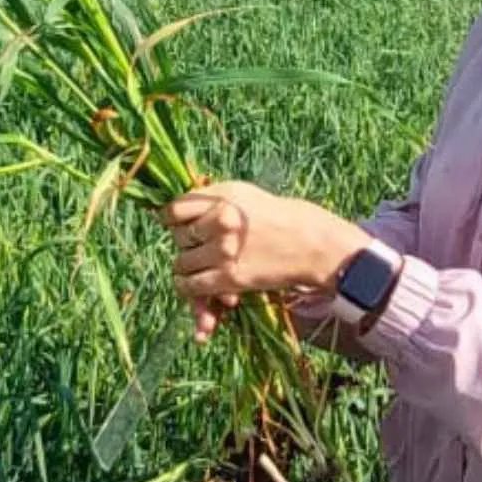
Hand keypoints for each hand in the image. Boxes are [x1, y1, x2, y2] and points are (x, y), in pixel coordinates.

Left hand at [159, 181, 371, 340]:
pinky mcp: (230, 278)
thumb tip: (170, 211)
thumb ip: (208, 198)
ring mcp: (224, 251)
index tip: (177, 226)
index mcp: (222, 197)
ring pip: (180, 264)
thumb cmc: (276, 216)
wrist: (311, 244)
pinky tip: (194, 285)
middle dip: (184, 244)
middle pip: (178, 238)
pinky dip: (188, 288)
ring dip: (186, 268)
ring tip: (198, 267)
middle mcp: (220, 221)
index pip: (174, 209)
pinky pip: (191, 286)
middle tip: (198, 247)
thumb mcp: (242, 193)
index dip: (171, 220)